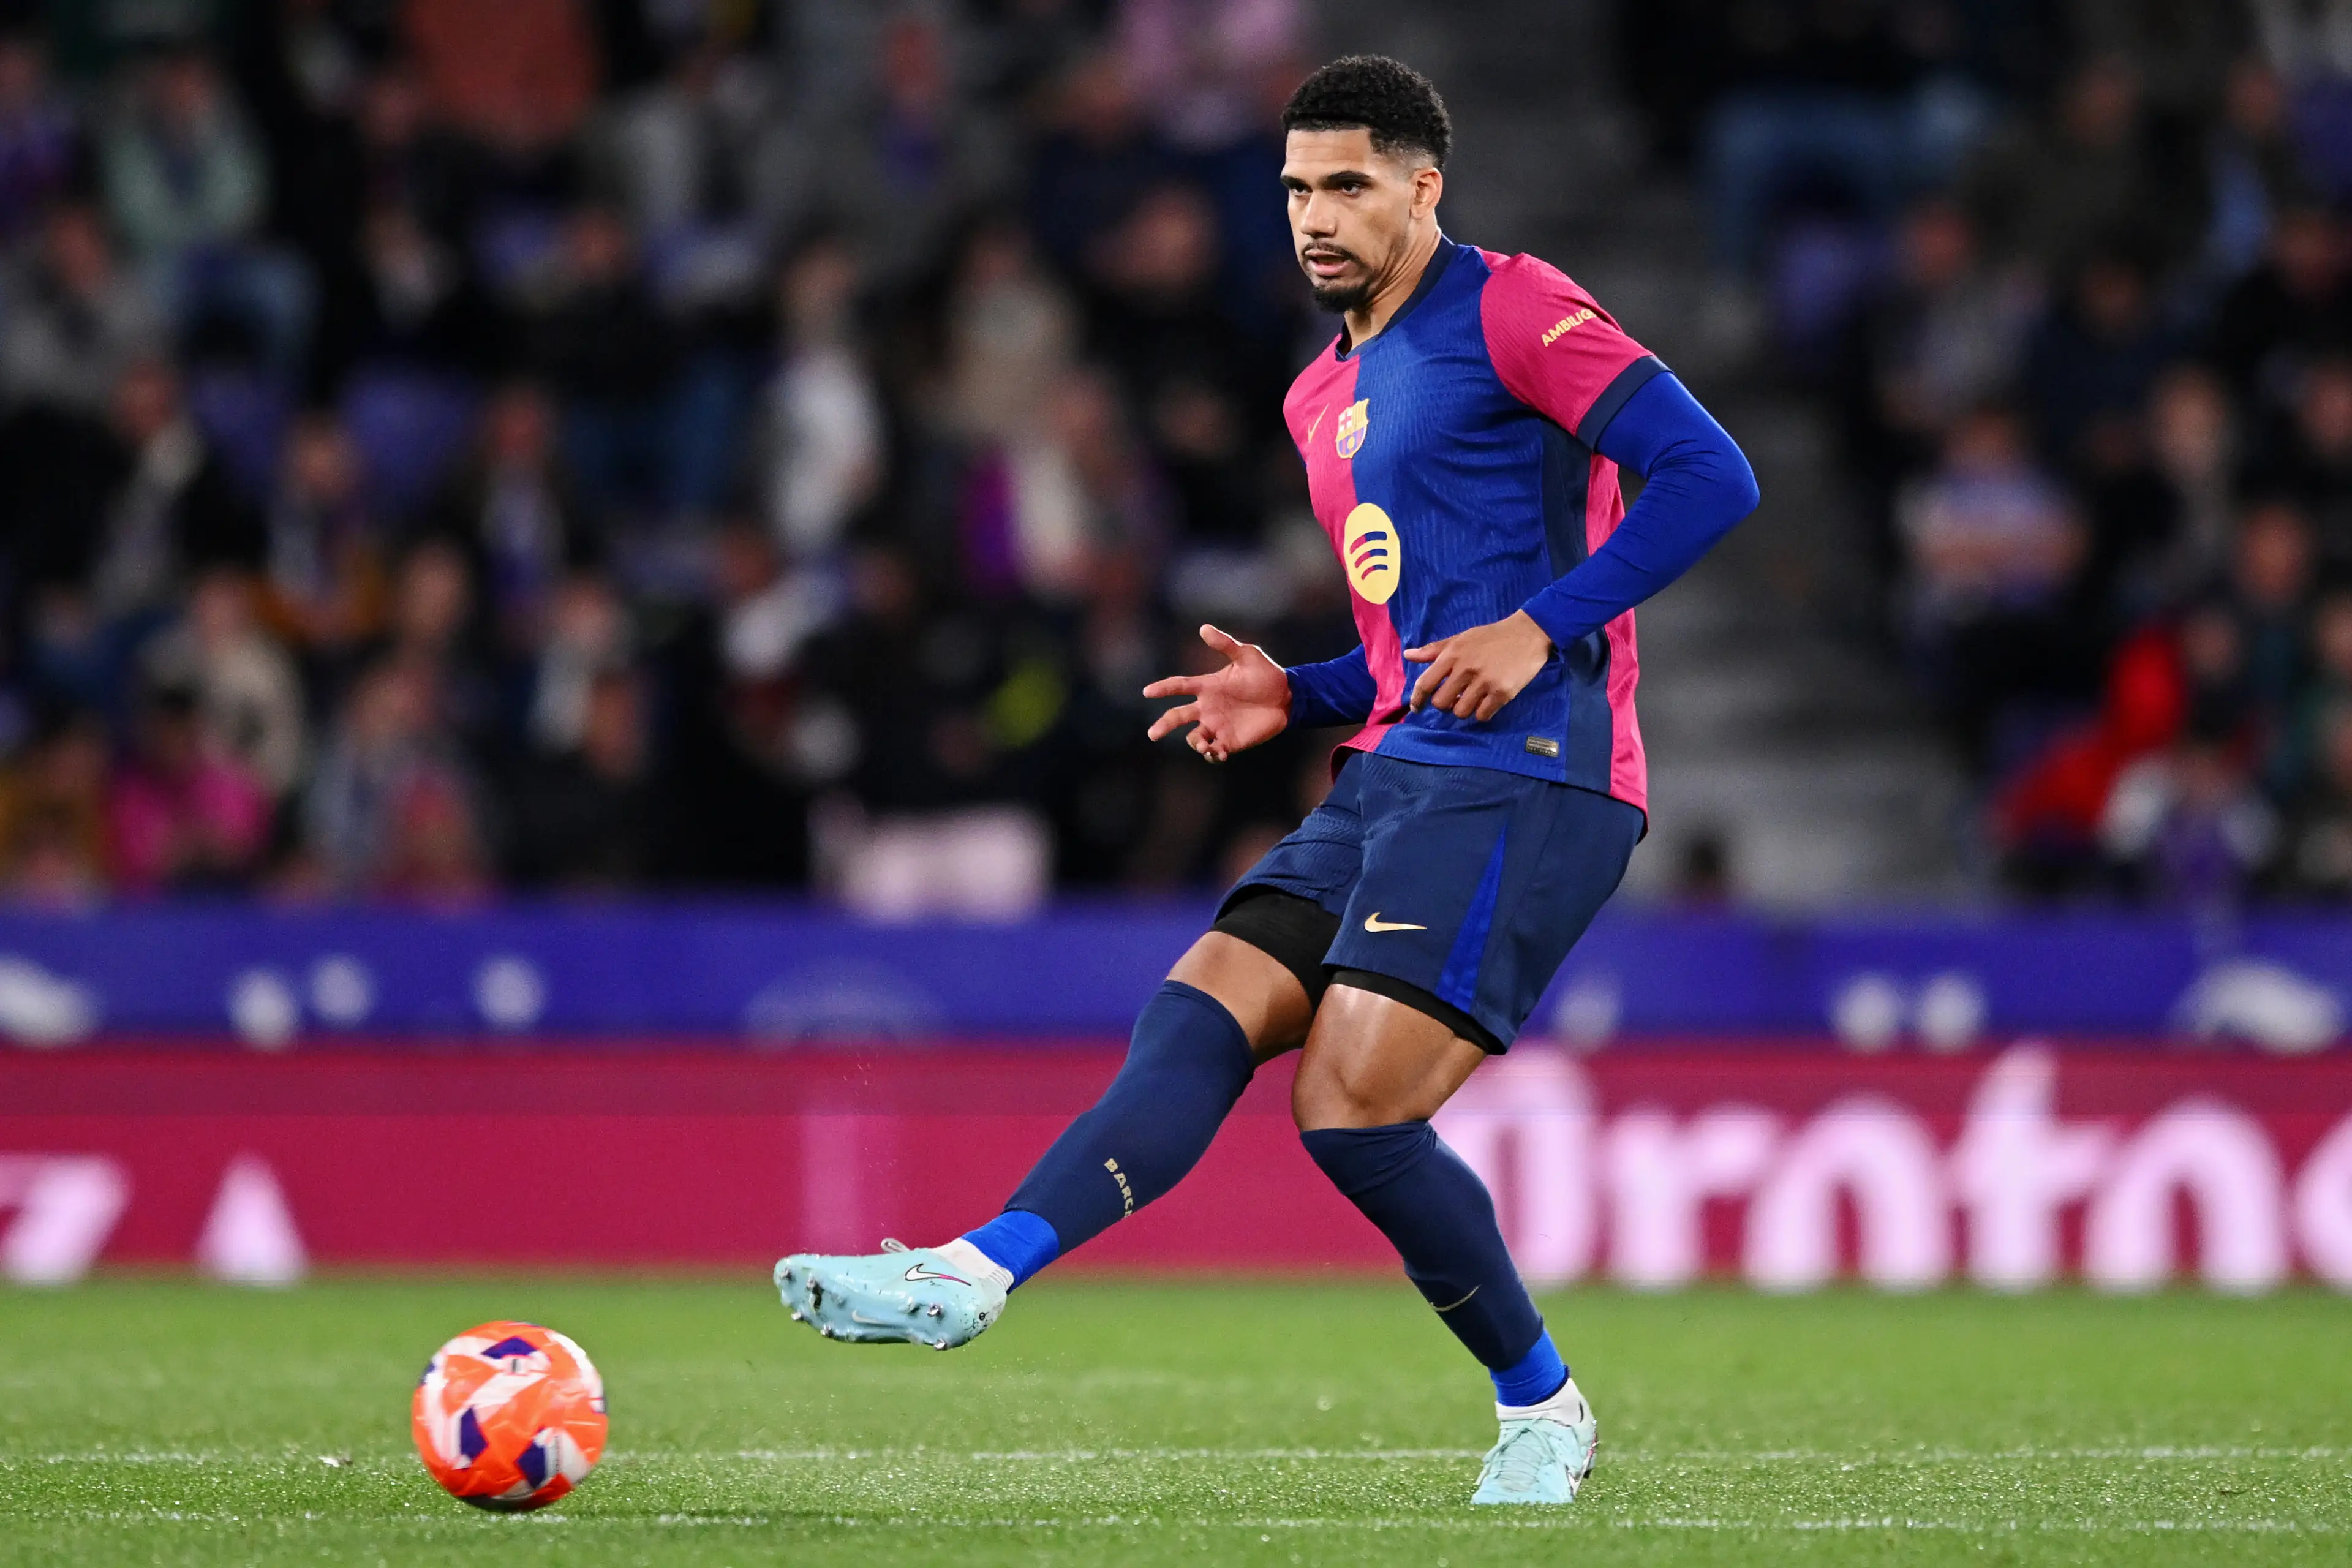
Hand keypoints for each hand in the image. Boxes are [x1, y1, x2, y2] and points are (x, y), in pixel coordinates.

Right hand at [1144, 624, 1291, 762]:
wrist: (1287, 698)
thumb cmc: (1267, 674)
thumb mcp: (1247, 655)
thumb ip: (1226, 645)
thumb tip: (1203, 628)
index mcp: (1208, 686)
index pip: (1179, 686)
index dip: (1163, 688)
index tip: (1147, 692)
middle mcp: (1208, 708)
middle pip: (1177, 717)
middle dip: (1164, 725)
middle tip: (1153, 734)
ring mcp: (1218, 726)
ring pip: (1195, 738)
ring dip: (1195, 743)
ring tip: (1203, 744)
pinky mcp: (1230, 741)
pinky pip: (1214, 752)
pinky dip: (1212, 755)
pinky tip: (1218, 753)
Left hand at [1404, 610, 1552, 720]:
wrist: (1528, 633)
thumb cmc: (1492, 636)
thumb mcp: (1461, 638)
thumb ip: (1434, 649)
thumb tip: (1408, 655)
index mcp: (1453, 654)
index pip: (1425, 683)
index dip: (1417, 698)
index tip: (1416, 707)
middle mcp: (1466, 669)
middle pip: (1441, 703)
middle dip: (1445, 704)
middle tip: (1455, 697)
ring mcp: (1485, 681)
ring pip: (1461, 712)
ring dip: (1464, 709)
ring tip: (1473, 698)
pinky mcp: (1503, 692)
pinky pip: (1482, 715)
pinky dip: (1482, 712)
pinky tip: (1487, 701)